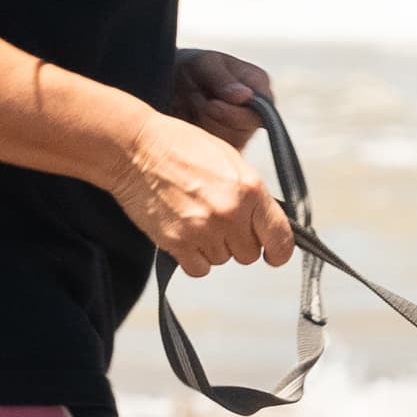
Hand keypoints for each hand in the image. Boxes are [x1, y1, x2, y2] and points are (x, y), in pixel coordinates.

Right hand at [120, 110, 295, 277]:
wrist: (136, 149)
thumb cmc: (182, 147)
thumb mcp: (230, 159)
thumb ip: (250, 192)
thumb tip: (262, 220)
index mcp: (250, 189)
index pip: (280, 237)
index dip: (279, 251)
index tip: (273, 255)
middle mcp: (231, 213)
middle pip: (249, 254)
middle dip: (238, 242)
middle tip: (220, 222)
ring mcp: (204, 230)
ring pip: (222, 260)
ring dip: (213, 247)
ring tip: (196, 219)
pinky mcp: (177, 243)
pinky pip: (198, 269)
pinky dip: (193, 259)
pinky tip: (185, 235)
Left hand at [173, 48, 277, 151]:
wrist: (162, 84)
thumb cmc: (187, 68)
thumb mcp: (202, 64)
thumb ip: (222, 78)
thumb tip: (246, 96)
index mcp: (257, 84)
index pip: (263, 110)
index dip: (237, 113)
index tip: (211, 105)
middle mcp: (254, 110)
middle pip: (245, 131)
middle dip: (214, 119)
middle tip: (194, 100)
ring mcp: (241, 133)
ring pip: (229, 145)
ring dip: (203, 128)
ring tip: (191, 107)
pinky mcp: (225, 151)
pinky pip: (216, 158)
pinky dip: (198, 141)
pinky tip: (189, 124)